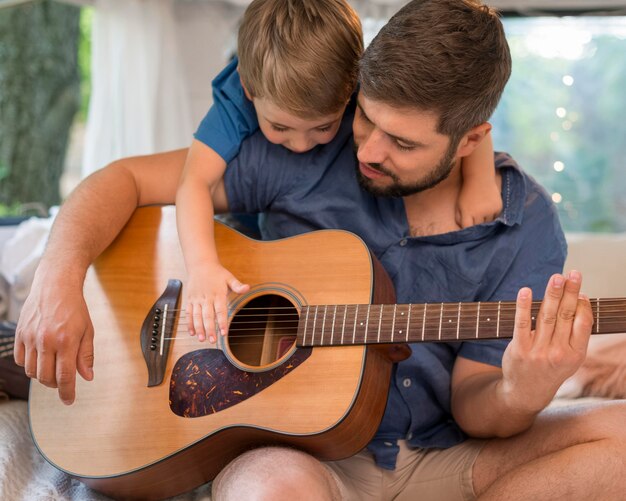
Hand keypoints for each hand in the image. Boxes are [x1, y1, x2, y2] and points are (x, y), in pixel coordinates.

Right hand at [13, 270, 93, 404]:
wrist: (56, 285)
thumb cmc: (75, 307)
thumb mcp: (88, 330)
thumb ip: (86, 355)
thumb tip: (87, 377)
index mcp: (66, 340)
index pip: (64, 376)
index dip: (66, 392)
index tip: (69, 401)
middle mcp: (46, 340)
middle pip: (45, 377)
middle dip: (55, 384)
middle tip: (63, 380)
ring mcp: (30, 337)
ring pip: (31, 371)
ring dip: (42, 375)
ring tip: (53, 366)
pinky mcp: (19, 334)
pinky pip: (20, 359)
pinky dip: (29, 364)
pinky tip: (40, 357)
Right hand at [184, 262, 248, 343]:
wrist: (200, 264)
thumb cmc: (217, 273)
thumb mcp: (229, 278)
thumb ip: (238, 285)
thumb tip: (248, 288)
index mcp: (217, 294)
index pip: (220, 310)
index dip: (222, 322)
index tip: (224, 333)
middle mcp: (206, 297)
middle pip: (208, 316)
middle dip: (210, 329)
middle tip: (212, 341)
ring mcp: (197, 299)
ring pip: (196, 316)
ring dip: (199, 328)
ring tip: (202, 339)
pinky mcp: (190, 300)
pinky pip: (188, 313)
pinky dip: (189, 323)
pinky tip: (192, 333)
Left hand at [455, 180, 501, 227]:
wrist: (480, 179)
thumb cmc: (467, 193)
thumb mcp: (459, 205)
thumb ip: (459, 218)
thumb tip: (463, 230)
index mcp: (467, 212)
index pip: (468, 228)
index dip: (468, 229)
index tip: (468, 228)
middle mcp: (479, 213)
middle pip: (478, 226)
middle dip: (476, 224)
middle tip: (475, 218)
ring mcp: (490, 210)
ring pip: (487, 223)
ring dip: (485, 220)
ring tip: (482, 212)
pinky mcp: (498, 208)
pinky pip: (495, 218)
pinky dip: (492, 216)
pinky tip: (488, 209)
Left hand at [500, 271, 592, 412]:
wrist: (527, 391)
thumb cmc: (551, 368)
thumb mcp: (571, 357)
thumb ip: (576, 332)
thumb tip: (580, 299)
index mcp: (576, 354)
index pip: (583, 323)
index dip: (582, 304)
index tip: (580, 289)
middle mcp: (559, 353)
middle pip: (566, 316)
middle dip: (571, 292)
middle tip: (573, 273)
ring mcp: (539, 351)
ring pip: (547, 316)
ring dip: (552, 294)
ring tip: (556, 277)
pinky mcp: (520, 349)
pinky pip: (522, 324)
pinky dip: (523, 306)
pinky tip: (525, 291)